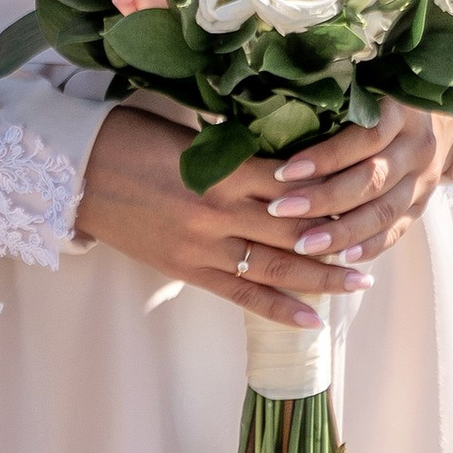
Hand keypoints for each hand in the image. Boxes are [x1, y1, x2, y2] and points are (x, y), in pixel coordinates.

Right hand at [73, 106, 378, 330]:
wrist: (76, 173)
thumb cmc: (132, 138)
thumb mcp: (189, 134)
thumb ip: (235, 151)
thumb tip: (287, 156)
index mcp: (220, 169)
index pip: (291, 184)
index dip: (330, 192)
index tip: (364, 193)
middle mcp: (218, 212)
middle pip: (292, 232)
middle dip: (337, 242)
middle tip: (376, 247)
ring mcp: (203, 247)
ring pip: (275, 269)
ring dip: (320, 279)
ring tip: (359, 284)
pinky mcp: (187, 270)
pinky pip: (242, 296)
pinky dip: (279, 309)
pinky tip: (312, 318)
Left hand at [258, 100, 452, 265]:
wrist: (429, 115)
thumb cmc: (376, 96)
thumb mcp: (361, 87)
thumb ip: (328, 101)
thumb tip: (271, 118)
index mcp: (401, 110)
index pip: (364, 138)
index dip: (324, 157)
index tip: (282, 173)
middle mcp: (417, 145)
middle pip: (372, 179)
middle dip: (324, 199)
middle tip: (281, 211)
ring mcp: (423, 179)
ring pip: (384, 211)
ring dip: (342, 231)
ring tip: (303, 245)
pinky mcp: (421, 205)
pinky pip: (396, 231)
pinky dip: (369, 247)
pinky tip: (341, 257)